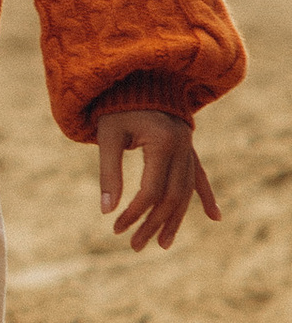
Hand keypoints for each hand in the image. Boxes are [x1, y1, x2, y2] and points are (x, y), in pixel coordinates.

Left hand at [94, 108, 218, 252]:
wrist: (139, 77)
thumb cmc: (117, 105)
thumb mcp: (107, 135)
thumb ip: (108, 172)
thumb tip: (106, 210)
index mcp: (163, 143)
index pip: (151, 190)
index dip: (135, 212)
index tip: (116, 227)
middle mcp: (182, 147)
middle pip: (171, 197)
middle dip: (153, 224)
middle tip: (135, 245)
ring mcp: (189, 148)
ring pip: (185, 191)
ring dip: (175, 219)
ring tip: (163, 243)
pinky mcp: (188, 148)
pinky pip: (199, 176)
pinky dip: (205, 195)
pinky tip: (215, 216)